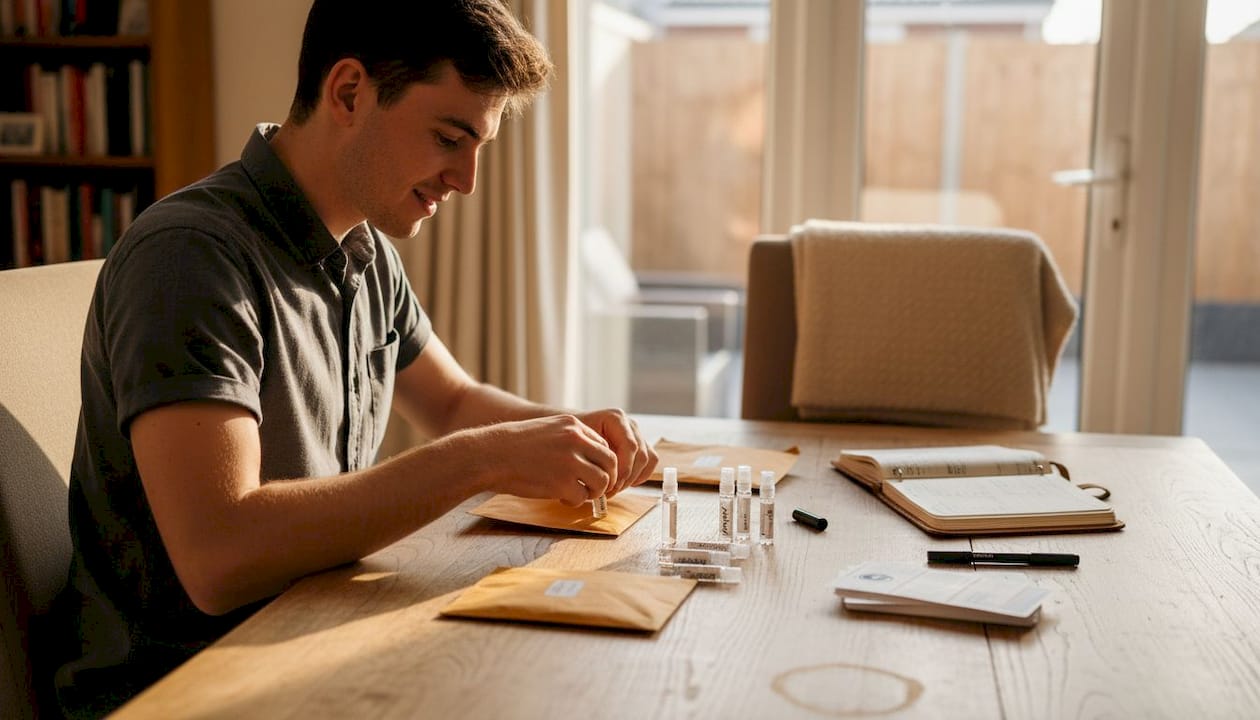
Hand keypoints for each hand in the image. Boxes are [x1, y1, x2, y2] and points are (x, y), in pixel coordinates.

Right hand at [469, 415, 617, 506]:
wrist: (489, 455)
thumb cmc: (514, 446)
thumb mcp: (548, 430)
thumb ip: (571, 440)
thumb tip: (590, 460)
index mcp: (573, 426)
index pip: (604, 446)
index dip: (602, 464)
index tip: (594, 473)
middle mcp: (576, 440)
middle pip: (610, 463)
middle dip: (606, 479)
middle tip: (595, 489)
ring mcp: (570, 461)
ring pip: (602, 482)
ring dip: (593, 492)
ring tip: (578, 494)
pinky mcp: (562, 483)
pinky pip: (582, 497)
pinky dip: (575, 502)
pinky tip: (562, 499)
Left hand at [574, 408, 657, 495]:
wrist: (571, 432)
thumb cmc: (570, 438)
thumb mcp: (576, 443)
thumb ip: (591, 456)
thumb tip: (605, 481)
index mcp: (615, 418)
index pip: (630, 446)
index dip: (623, 469)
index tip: (610, 484)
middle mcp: (629, 424)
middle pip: (640, 455)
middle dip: (626, 477)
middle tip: (609, 491)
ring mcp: (636, 435)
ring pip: (647, 460)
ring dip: (632, 478)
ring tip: (613, 488)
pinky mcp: (640, 446)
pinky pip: (650, 462)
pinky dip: (640, 476)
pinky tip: (623, 483)